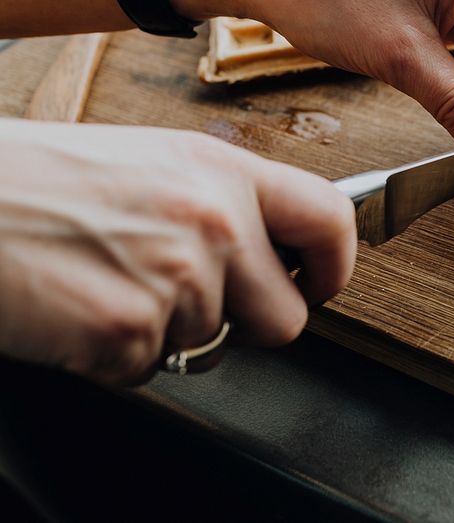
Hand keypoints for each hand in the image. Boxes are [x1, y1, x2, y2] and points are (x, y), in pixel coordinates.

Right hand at [0, 119, 355, 384]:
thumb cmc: (42, 179)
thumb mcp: (153, 162)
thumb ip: (223, 203)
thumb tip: (272, 249)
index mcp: (222, 171)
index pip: (330, 220)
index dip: (335, 266)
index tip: (319, 284)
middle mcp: (212, 220)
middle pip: (287, 317)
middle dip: (247, 323)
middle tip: (194, 300)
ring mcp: (174, 277)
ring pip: (212, 345)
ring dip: (167, 331)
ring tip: (111, 281)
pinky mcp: (127, 329)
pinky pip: (150, 368)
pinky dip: (117, 355)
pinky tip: (81, 307)